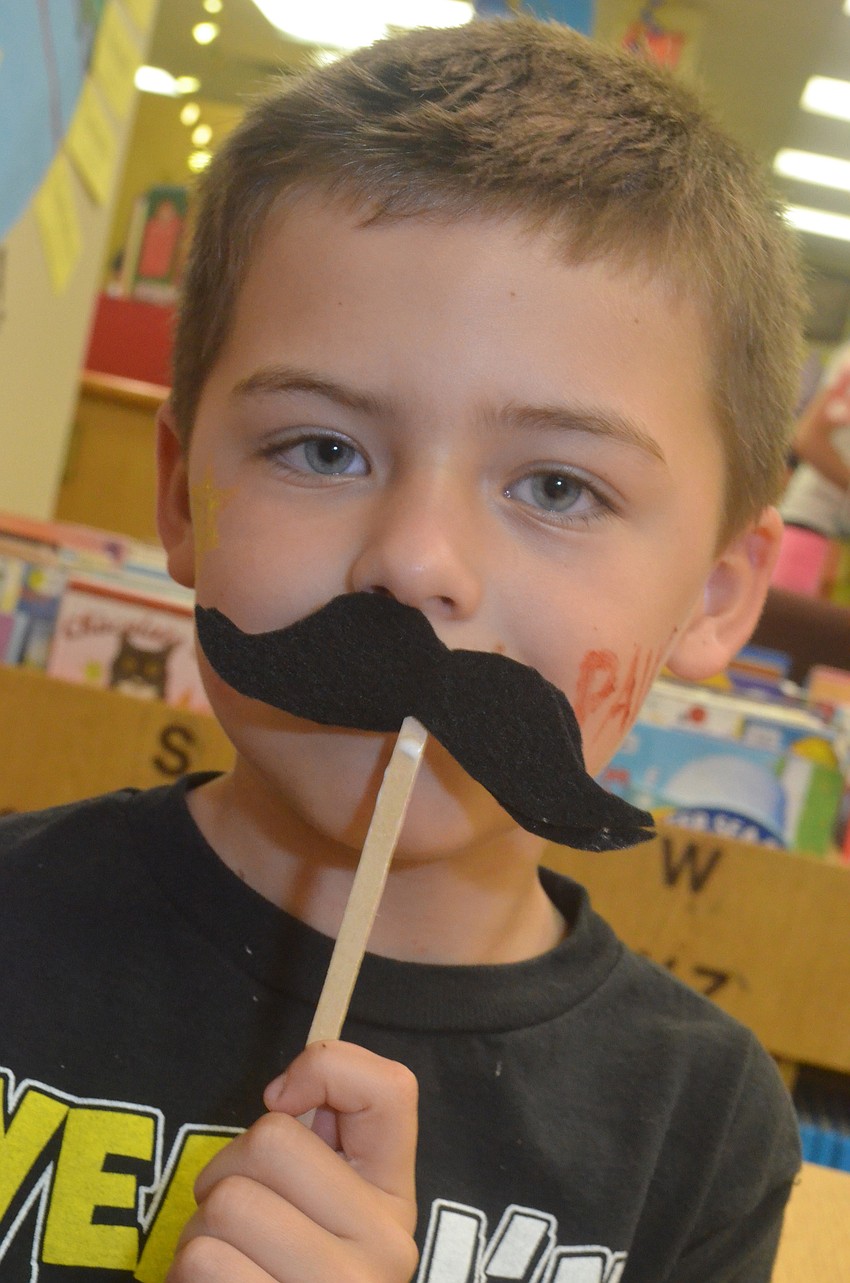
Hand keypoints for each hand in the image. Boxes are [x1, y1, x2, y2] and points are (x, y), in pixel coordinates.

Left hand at [166, 1040, 419, 1282]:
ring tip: (224, 1263)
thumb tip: (282, 1095)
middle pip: (270, 1140)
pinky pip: (201, 1259)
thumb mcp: (313, 1209)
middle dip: (227, 1168)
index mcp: (394, 1202)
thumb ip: (313, 1145)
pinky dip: (184, 1275)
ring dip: (199, 1229)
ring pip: (226, 1201)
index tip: (282, 1099)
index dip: (325, 1067)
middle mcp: (385, 1249)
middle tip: (237, 1217)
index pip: (391, 1088)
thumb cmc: (276, 1277)